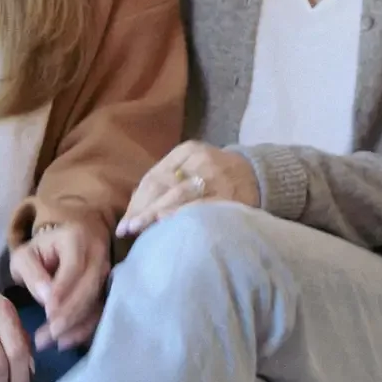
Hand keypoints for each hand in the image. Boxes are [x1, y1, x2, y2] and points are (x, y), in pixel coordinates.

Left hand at [8, 219, 110, 352]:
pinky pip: (100, 312)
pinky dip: (84, 330)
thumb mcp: (25, 256)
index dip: (62, 291)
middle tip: (46, 336)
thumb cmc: (41, 252)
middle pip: (89, 287)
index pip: (74, 267)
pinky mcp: (109, 290)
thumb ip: (32, 273)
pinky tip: (64, 342)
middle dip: (68, 315)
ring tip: (49, 342)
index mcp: (76, 239)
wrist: (67, 245)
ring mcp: (107, 273)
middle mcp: (98, 254)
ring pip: (97, 303)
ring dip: (75, 326)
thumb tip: (47, 298)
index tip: (47, 313)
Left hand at [116, 142, 259, 238]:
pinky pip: (203, 208)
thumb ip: (166, 181)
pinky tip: (170, 226)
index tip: (124, 224)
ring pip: (181, 195)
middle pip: (164, 186)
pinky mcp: (230, 196)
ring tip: (141, 230)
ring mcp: (216, 178)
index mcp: (188, 151)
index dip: (138, 202)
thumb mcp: (191, 165)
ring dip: (158, 214)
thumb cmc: (214, 174)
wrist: (257, 174)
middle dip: (143, 211)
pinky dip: (185, 216)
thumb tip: (135, 206)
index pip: (155, 177)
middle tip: (127, 230)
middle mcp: (201, 160)